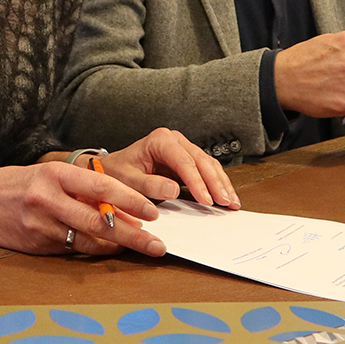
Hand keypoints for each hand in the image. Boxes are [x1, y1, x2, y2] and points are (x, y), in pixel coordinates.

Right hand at [0, 161, 166, 258]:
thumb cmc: (18, 184)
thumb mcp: (48, 174)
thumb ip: (81, 187)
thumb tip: (122, 204)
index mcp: (55, 174)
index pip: (101, 187)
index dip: (131, 200)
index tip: (153, 211)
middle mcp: (49, 198)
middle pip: (100, 219)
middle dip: (133, 234)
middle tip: (158, 243)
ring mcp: (42, 224)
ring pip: (89, 238)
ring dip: (119, 245)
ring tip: (144, 246)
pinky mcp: (37, 244)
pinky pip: (73, 249)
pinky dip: (96, 249)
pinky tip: (112, 249)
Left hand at [97, 128, 239, 209]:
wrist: (113, 169)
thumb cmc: (117, 172)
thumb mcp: (127, 180)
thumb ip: (148, 185)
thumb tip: (174, 190)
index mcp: (160, 140)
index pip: (184, 161)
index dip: (197, 182)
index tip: (206, 200)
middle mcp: (175, 140)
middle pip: (201, 161)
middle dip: (215, 183)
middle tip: (225, 203)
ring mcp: (183, 149)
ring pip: (209, 164)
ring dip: (221, 184)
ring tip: (231, 203)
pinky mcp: (187, 161)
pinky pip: (206, 171)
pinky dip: (217, 184)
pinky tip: (226, 197)